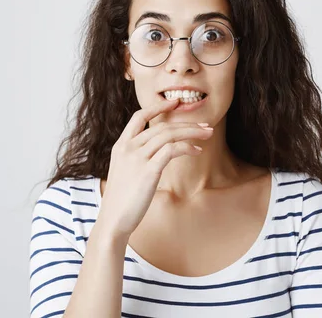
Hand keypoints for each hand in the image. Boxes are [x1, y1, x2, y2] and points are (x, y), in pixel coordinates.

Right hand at [96, 97, 213, 240]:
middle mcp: (128, 148)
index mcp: (120, 146)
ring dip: (192, 132)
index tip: (174, 102)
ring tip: (207, 135)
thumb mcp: (124, 172)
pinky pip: (172, 150)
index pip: (138, 116)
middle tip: (205, 126)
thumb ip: (136, 158)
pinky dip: (187, 147)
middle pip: (161, 126)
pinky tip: (197, 151)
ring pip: (169, 134)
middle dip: (187, 124)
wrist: (113, 220)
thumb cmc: (121, 200)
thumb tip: (156, 153)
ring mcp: (137, 158)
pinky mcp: (148, 171)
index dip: (157, 107)